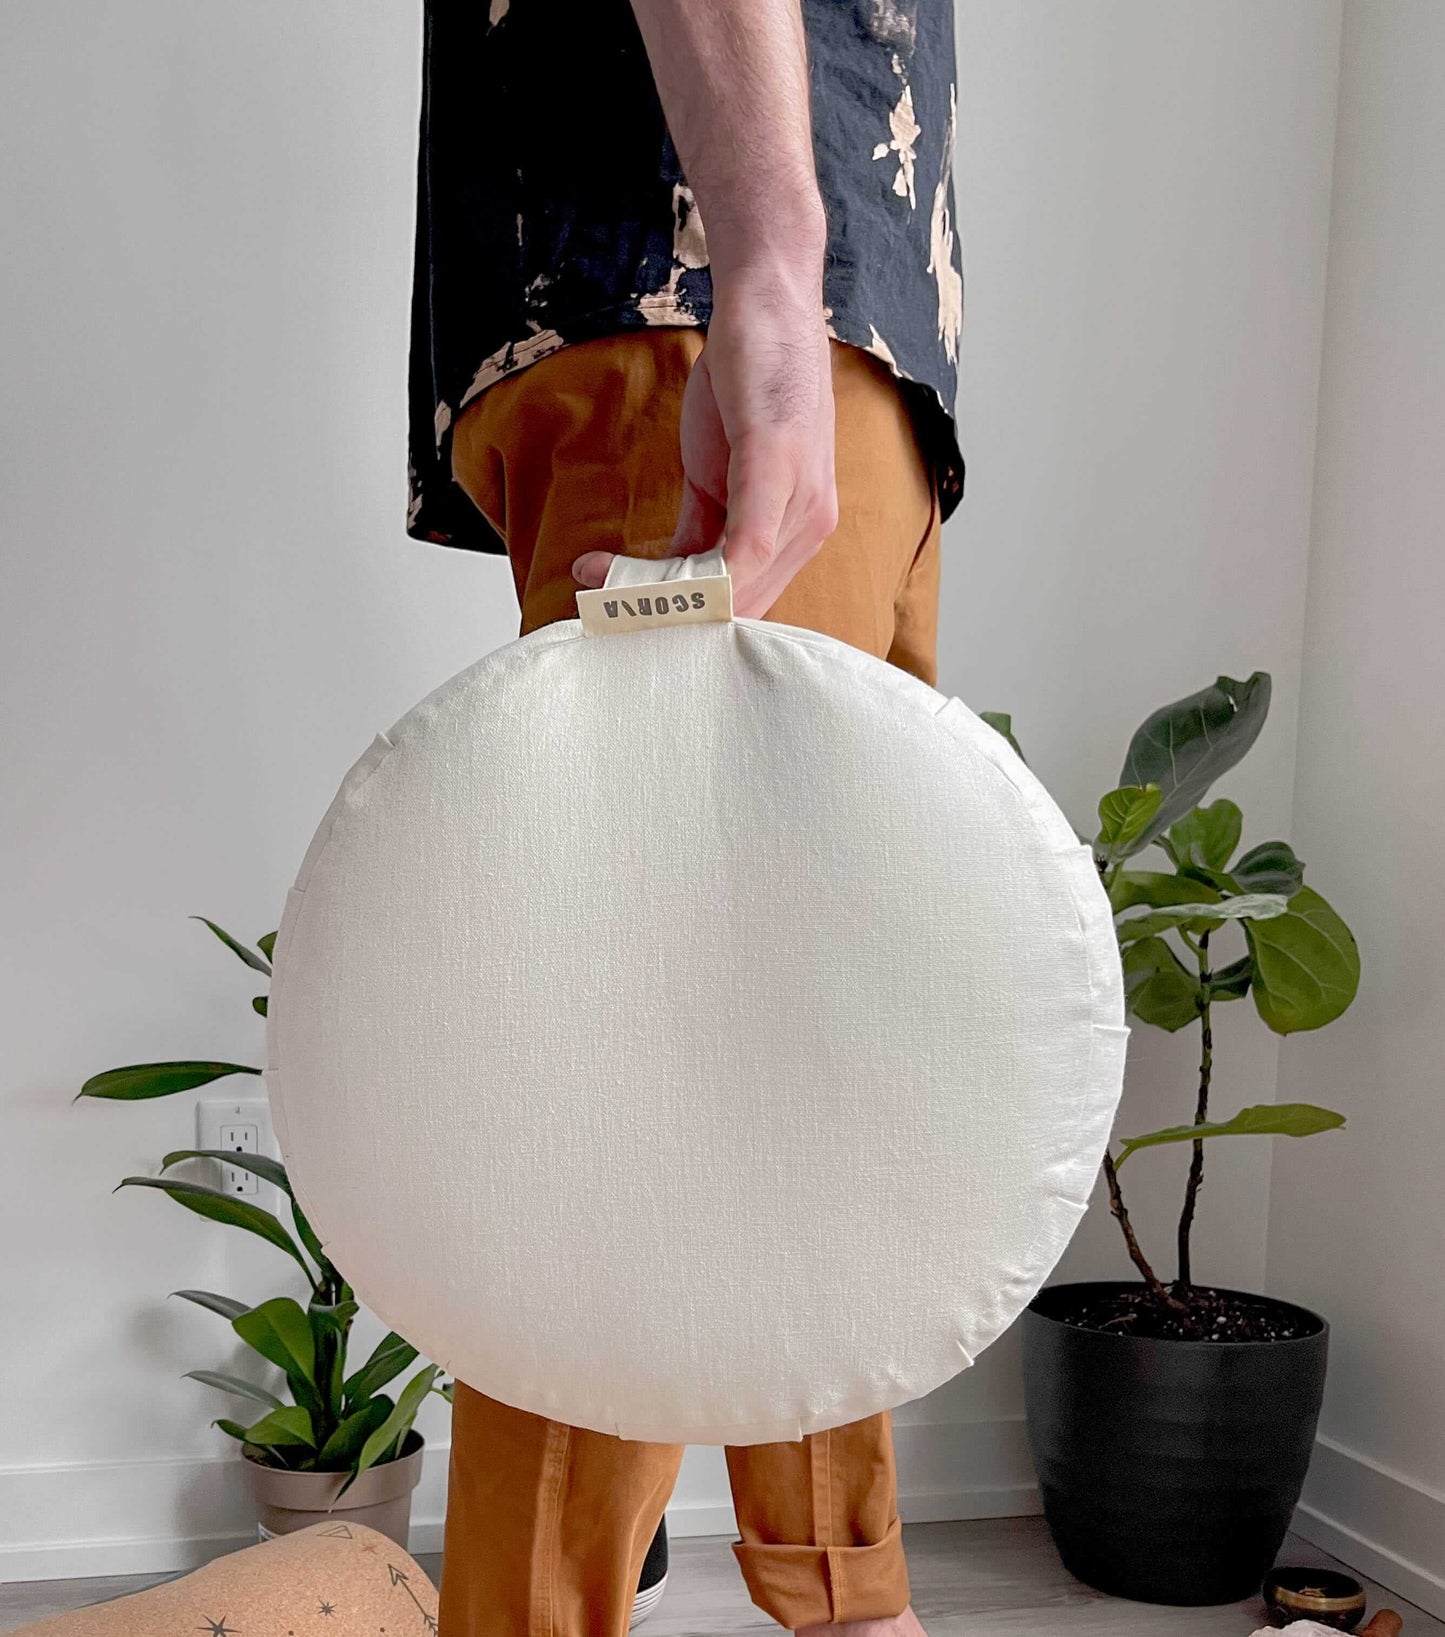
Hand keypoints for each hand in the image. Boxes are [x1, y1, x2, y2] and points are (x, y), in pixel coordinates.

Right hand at [572, 266, 838, 618]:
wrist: (766, 306)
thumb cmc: (749, 385)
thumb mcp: (718, 473)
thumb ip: (701, 531)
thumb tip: (670, 579)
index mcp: (796, 532)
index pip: (742, 604)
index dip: (684, 619)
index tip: (625, 616)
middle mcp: (810, 526)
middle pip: (737, 606)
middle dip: (664, 613)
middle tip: (599, 605)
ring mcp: (800, 497)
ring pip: (734, 586)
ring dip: (659, 592)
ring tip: (598, 581)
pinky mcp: (777, 463)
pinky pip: (747, 545)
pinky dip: (700, 574)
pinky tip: (648, 579)